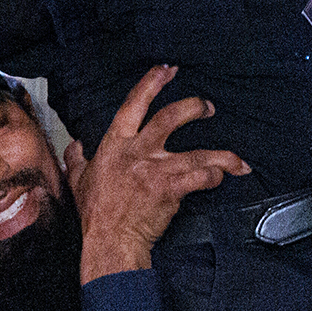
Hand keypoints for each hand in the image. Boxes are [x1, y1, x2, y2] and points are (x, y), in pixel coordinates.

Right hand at [68, 65, 250, 280]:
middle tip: (208, 107)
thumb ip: (77, 158)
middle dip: (193, 107)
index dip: (152, 83)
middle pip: (170, 117)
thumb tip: (75, 145)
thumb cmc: (96, 213)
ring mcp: (156, 170)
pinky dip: (215, 176)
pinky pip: (201, 177)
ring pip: (196, 153)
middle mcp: (138, 152)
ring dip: (221, 154)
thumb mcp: (78, 180)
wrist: (110, 240)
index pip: (134, 104)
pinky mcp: (171, 189)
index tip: (167, 70)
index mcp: (116, 144)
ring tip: (236, 159)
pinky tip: (223, 176)